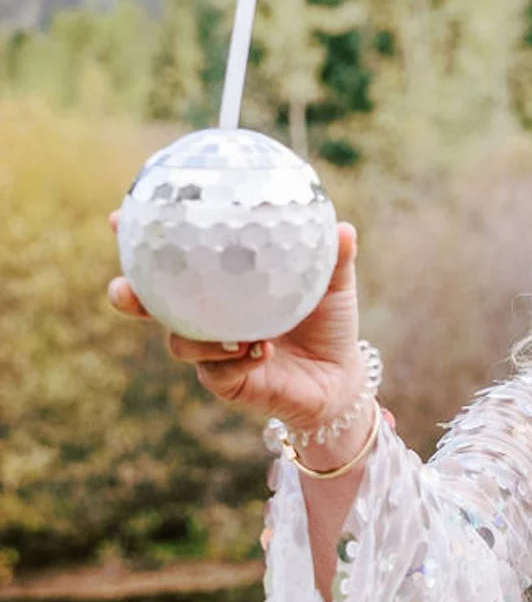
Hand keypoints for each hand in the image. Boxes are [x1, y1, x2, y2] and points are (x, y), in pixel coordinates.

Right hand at [108, 218, 364, 434]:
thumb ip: (333, 257)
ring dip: (198, 334)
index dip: (138, 242)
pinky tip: (260, 351)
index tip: (118, 219)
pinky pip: (215, 372)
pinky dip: (233, 360)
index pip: (169, 260)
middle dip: (127, 295)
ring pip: (179, 341)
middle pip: (147, 305)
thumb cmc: (328, 323)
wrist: (339, 376)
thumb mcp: (333, 287)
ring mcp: (210, 351)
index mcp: (219, 285)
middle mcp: (205, 316)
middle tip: (124, 288)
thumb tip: (343, 227)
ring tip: (234, 329)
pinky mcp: (226, 382)